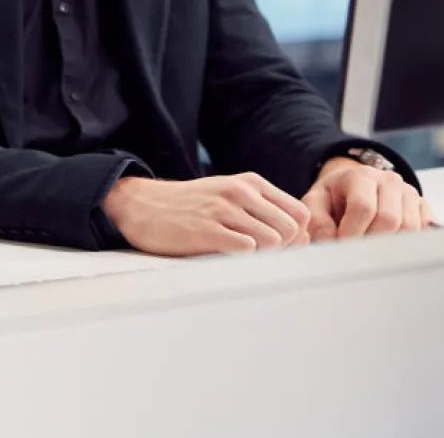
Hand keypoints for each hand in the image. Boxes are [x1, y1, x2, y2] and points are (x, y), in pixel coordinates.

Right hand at [101, 173, 312, 256]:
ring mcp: (222, 209)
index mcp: (251, 183)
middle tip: (260, 259)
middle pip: (292, 230)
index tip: (277, 250)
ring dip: (263, 257)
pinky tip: (225, 258)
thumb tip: (302, 240)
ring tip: (241, 259)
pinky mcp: (205, 229)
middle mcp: (241, 191)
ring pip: (273, 241)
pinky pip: (246, 250)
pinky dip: (243, 261)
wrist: (141, 205)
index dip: (296, 238)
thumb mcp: (229, 197)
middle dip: (284, 250)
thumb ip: (262, 212)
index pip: (300, 214)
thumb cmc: (191, 208)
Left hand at [301, 157, 430, 241]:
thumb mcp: (316, 202)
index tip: (341, 248)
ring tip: (370, 250)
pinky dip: (407, 244)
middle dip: (371, 243)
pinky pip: (422, 230)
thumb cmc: (334, 197)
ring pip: (409, 228)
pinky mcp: (422, 206)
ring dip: (390, 246)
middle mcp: (390, 181)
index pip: (363, 207)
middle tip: (357, 255)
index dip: (352, 233)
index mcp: (361, 176)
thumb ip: (316, 220)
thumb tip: (329, 241)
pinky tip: (388, 246)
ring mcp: (409, 193)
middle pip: (389, 220)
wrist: (353, 186)